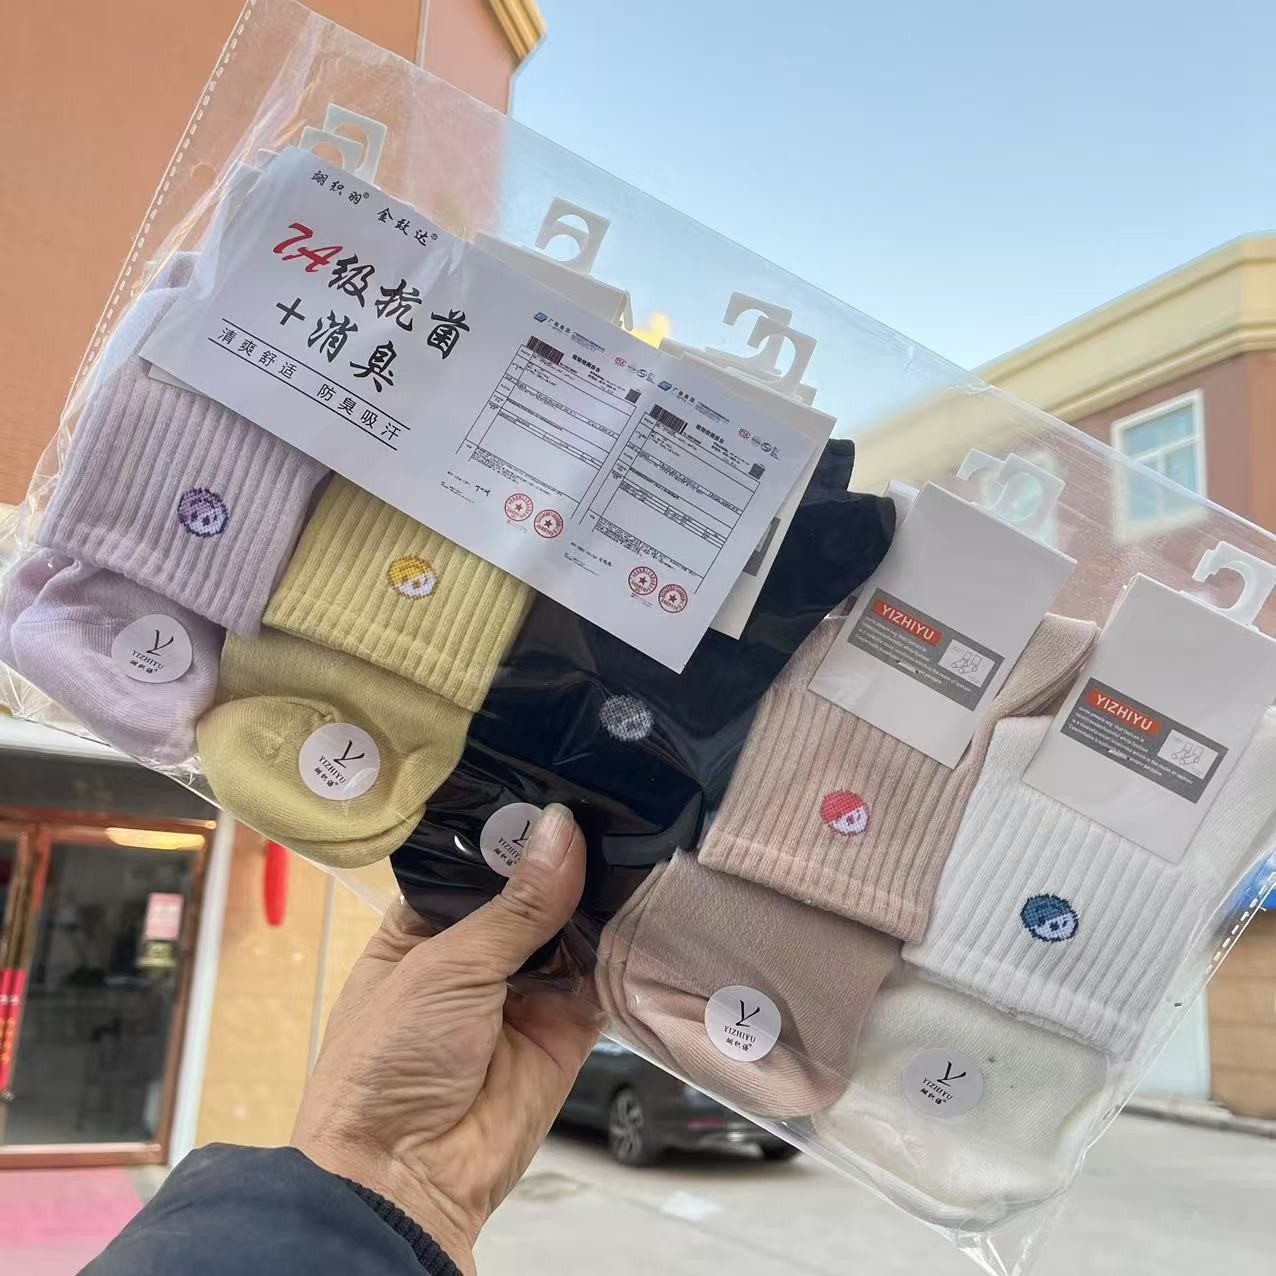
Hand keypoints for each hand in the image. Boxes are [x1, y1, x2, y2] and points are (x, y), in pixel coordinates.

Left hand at [292, 803, 600, 1273]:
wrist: (404, 1179)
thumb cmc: (387, 1061)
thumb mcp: (445, 965)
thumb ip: (516, 903)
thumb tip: (562, 831)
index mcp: (425, 927)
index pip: (479, 863)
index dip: (515, 829)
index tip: (561, 784)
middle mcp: (478, 954)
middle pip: (534, 893)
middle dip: (567, 860)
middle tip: (615, 805)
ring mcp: (525, 992)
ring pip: (574, 931)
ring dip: (600, 899)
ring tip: (639, 841)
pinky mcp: (566, 1029)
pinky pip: (604, 981)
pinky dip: (625, 951)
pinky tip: (648, 907)